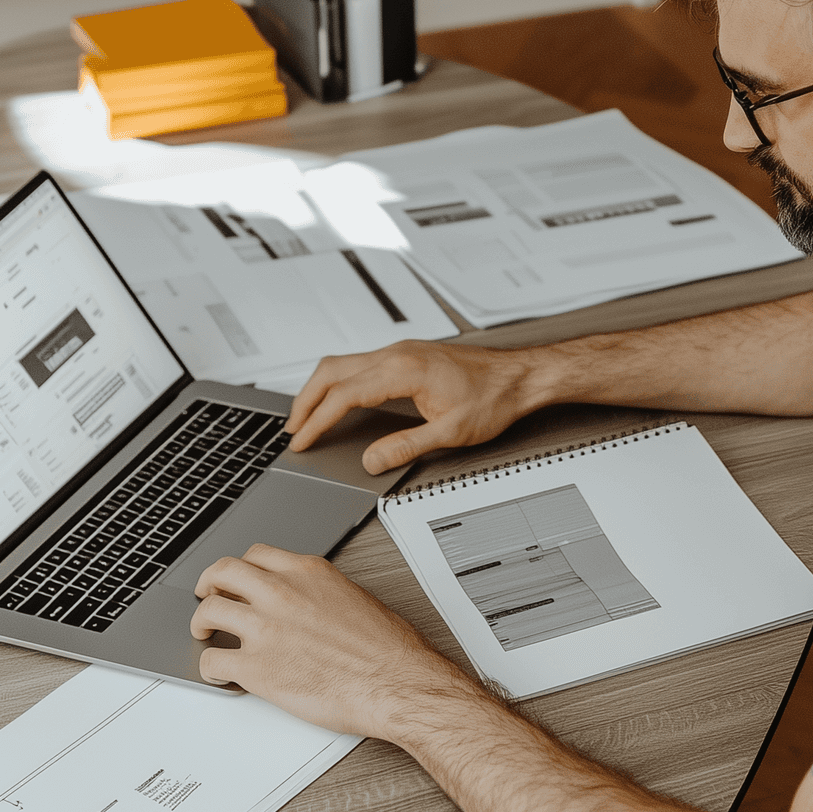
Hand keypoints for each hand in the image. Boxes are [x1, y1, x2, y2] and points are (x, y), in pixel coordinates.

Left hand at [190, 544, 468, 736]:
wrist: (396, 683)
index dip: (241, 568)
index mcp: (308, 572)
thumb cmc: (388, 649)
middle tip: (207, 595)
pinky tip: (218, 671)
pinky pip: (213, 661)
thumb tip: (308, 600)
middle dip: (210, 583)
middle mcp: (281, 593)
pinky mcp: (257, 668)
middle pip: (223, 572)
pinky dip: (209, 667)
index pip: (257, 554)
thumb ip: (321, 591)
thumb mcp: (355, 596)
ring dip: (201, 622)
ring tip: (204, 632)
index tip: (237, 578)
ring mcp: (265, 629)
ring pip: (209, 611)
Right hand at [285, 339, 548, 472]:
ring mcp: (400, 351)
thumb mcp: (450, 432)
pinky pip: (359, 364)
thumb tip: (372, 460)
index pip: (343, 394)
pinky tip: (339, 400)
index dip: (317, 420)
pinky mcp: (406, 354)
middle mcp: (396, 354)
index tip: (302, 440)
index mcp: (402, 370)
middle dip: (305, 400)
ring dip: (319, 389)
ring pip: (342, 363)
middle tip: (292, 430)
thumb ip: (405, 447)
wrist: (520, 376)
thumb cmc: (494, 397)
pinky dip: (338, 383)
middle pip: (331, 371)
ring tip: (307, 417)